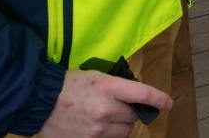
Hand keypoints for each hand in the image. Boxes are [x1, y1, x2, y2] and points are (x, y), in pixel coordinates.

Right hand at [41, 70, 171, 137]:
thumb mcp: (98, 76)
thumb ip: (118, 87)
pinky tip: (102, 128)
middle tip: (125, 107)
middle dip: (133, 112)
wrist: (40, 101)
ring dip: (123, 125)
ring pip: (124, 132)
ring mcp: (95, 130)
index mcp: (109, 87)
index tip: (169, 103)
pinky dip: (110, 135)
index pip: (143, 94)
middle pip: (134, 116)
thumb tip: (136, 97)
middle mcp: (105, 110)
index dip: (159, 99)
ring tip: (110, 118)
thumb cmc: (71, 83)